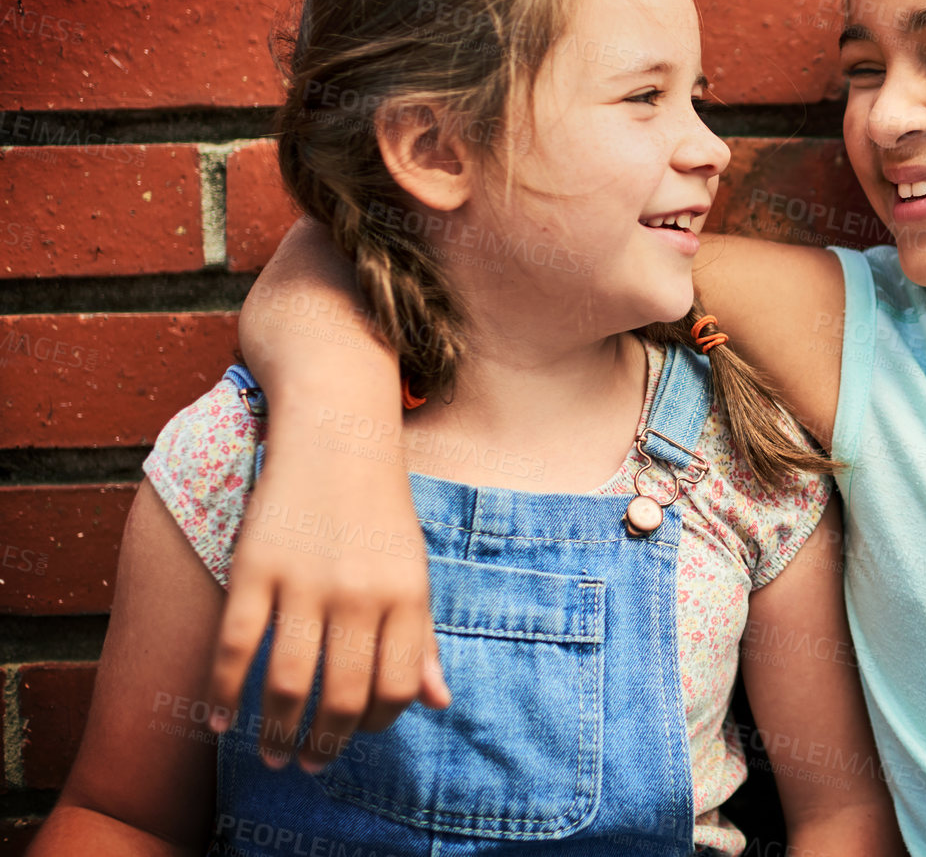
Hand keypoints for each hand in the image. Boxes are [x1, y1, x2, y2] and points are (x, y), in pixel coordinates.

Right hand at [205, 402, 449, 770]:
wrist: (336, 430)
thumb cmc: (378, 508)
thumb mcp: (412, 567)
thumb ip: (422, 636)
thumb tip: (439, 702)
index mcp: (407, 594)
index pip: (398, 688)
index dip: (378, 723)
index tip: (358, 732)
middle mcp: (360, 593)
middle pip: (343, 697)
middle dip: (323, 745)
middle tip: (306, 763)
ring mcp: (305, 581)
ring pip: (286, 684)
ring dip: (274, 733)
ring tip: (270, 754)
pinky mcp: (255, 567)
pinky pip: (234, 648)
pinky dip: (221, 694)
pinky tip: (218, 721)